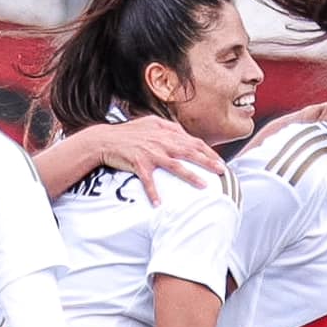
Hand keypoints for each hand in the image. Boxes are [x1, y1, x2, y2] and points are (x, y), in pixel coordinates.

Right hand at [98, 116, 221, 202]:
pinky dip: (153, 193)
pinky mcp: (139, 164)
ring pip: (175, 165)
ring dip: (190, 176)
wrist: (105, 139)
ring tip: (203, 186)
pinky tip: (159, 204)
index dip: (208, 151)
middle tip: (221, 171)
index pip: (192, 141)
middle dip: (208, 161)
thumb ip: (168, 127)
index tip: (219, 161)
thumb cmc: (128, 133)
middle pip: (190, 152)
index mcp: (166, 133)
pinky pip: (148, 181)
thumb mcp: (150, 123)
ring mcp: (151, 153)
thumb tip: (182, 131)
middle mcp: (161, 142)